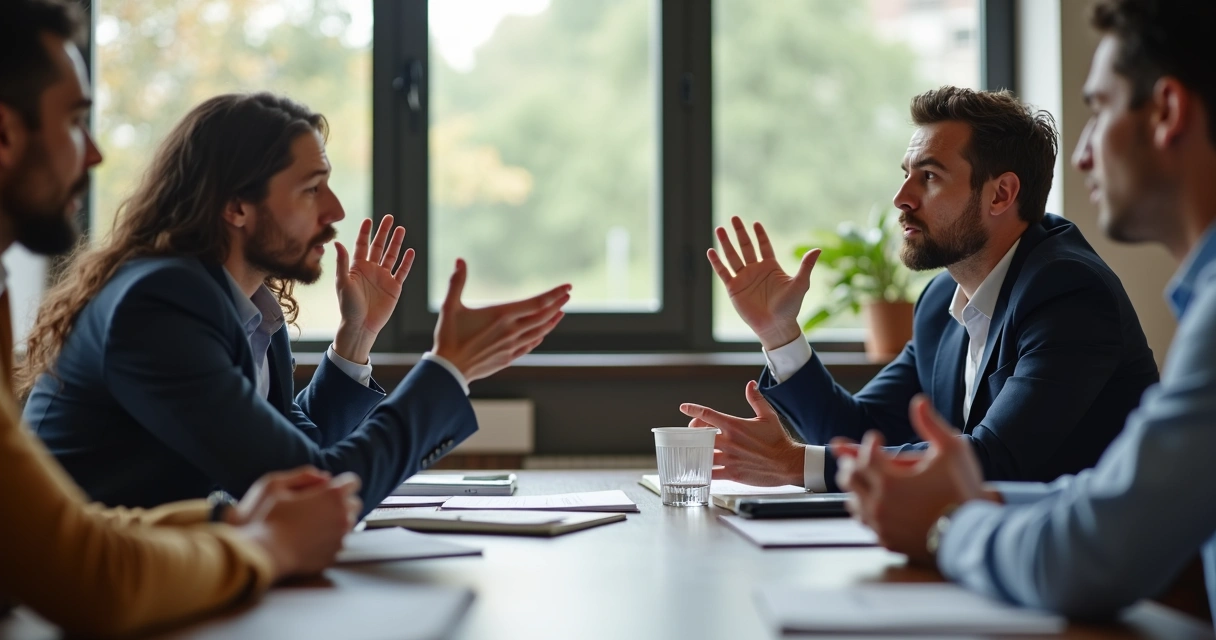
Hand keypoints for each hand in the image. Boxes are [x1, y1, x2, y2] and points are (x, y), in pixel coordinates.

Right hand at [238, 471, 361, 580]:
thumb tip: (325, 476)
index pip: (353, 482)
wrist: (264, 554)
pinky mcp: (334, 554)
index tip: (329, 488)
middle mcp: (342, 515)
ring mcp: (340, 537)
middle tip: (320, 506)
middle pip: (354, 503)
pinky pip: (339, 542)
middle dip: (342, 502)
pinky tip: (310, 539)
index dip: (341, 483)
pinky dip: (330, 539)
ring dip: (336, 521)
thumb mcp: (276, 485)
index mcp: (332, 495)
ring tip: (312, 524)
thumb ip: (303, 475)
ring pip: (348, 524)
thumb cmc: (267, 518)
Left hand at [333, 215, 414, 363]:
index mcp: (357, 267)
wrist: (361, 326)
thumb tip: (337, 242)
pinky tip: (410, 251)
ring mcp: (383, 277)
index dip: (365, 232)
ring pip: (391, 255)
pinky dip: (407, 262)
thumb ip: (342, 262)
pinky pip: (402, 271)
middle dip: (384, 232)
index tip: (368, 220)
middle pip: (379, 246)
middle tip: (389, 218)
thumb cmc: (348, 307)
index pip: (362, 245)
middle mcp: (371, 270)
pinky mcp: (394, 287)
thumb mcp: (343, 282)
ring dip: (396, 243)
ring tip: (401, 229)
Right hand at [432, 258, 569, 382]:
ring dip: (552, 321)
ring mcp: (511, 346)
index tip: (567, 287)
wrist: (450, 369)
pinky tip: (542, 333)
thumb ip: (457, 282)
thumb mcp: (450, 307)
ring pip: (540, 331)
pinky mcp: (508, 358)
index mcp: (502, 315)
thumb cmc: (449, 337)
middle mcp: (511, 330)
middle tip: (567, 295)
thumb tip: (459, 261)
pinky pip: (529, 345)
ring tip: (560, 312)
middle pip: (543, 316)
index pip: (537, 302)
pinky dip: (539, 337)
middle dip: (557, 304)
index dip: (554, 293)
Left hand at [679, 380, 803, 486]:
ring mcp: (730, 458)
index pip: (708, 414)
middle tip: (692, 434)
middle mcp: (729, 441)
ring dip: (695, 453)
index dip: (693, 410)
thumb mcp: (767, 416)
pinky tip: (698, 471)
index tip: (684, 408)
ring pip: (702, 455)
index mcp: (735, 425)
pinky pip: (711, 474)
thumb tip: (750, 384)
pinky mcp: (733, 474)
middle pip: (700, 435)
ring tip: (690, 453)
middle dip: (692, 433)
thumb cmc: (778, 439)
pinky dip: (703, 472)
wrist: (788, 463)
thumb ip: (756, 399)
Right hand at [708, 217, 820, 349]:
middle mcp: (755, 270)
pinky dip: (717, 262)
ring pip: (733, 256)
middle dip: (740, 232)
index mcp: (770, 267)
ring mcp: (744, 279)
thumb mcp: (800, 284)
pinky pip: (723, 272)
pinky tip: (711, 251)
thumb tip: (817, 249)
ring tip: (720, 229)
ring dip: (726, 243)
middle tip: (734, 217)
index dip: (760, 235)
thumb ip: (806, 266)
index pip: (764, 246)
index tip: (755, 223)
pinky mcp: (734, 288)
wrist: (776, 326)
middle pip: (746, 247)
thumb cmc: (790, 307)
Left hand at [831, 395, 985, 564]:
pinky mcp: (888, 541)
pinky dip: (867, 510)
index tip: (876, 438)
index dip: (868, 443)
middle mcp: (879, 504)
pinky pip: (866, 523)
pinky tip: (875, 504)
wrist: (974, 534)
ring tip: (864, 480)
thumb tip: (918, 401)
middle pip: (848, 478)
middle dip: (852, 463)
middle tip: (859, 457)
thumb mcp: (953, 450)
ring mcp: (881, 525)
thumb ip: (931, 424)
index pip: (863, 455)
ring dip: (856, 488)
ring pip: (852, 502)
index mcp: (889, 480)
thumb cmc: (964, 489)